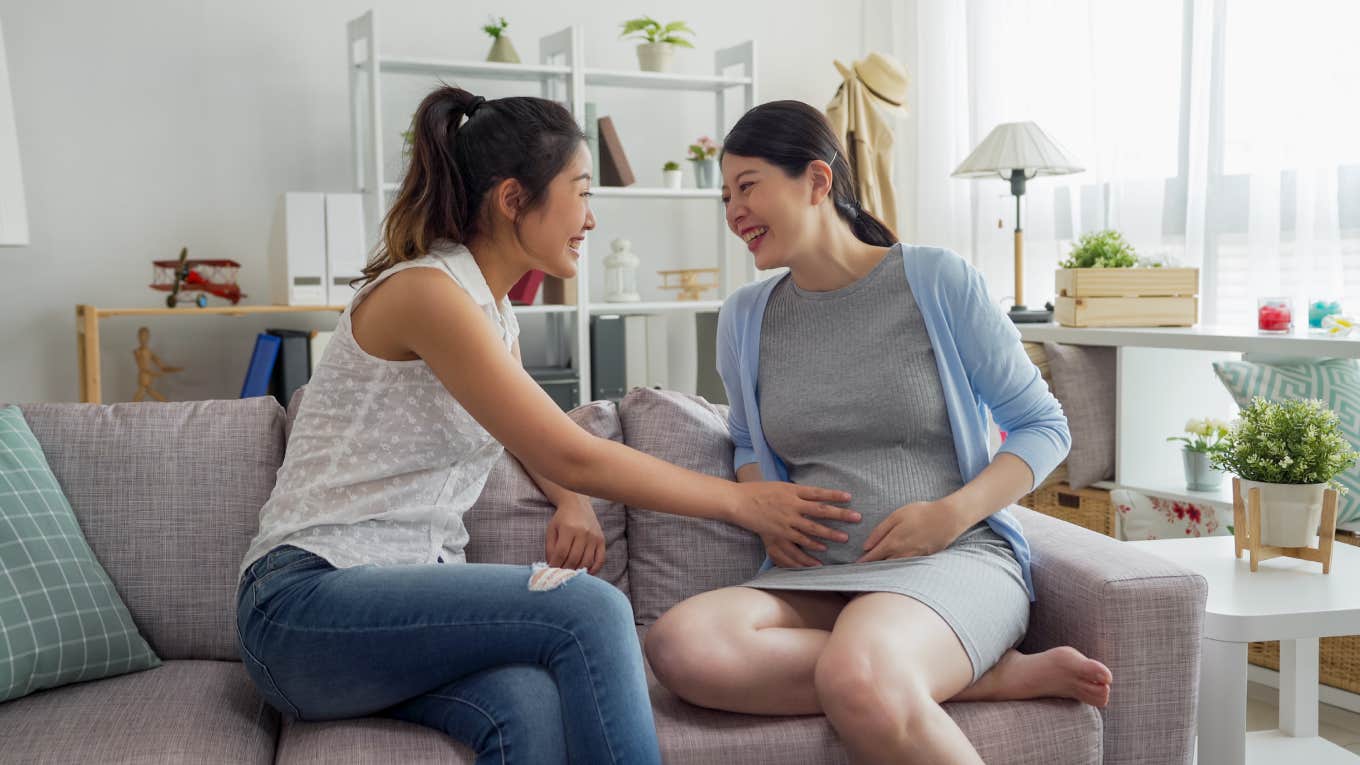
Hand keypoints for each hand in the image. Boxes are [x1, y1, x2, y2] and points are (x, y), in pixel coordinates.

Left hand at [545, 496, 604, 573]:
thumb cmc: (562, 519)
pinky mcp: (601, 540)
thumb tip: (552, 566)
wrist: (577, 504)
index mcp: (568, 528)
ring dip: (577, 571)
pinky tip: (585, 572)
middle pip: (574, 558)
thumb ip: (550, 548)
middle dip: (565, 570)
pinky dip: (594, 569)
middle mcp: (583, 532)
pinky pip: (600, 559)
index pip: (561, 552)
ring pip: (586, 561)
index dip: (555, 565)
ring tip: (570, 574)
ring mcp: (594, 536)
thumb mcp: (551, 530)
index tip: (551, 572)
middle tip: (560, 575)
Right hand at [732, 482, 859, 568]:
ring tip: (844, 538)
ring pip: (812, 528)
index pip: (818, 492)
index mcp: (792, 491)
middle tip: (856, 518)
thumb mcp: (780, 487)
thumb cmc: (758, 492)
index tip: (849, 496)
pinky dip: (811, 547)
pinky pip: (798, 542)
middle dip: (840, 515)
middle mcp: (792, 505)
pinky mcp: (779, 533)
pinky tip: (822, 551)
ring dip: (829, 534)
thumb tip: (814, 497)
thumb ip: (797, 493)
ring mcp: (786, 520)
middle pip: (820, 510)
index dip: (834, 494)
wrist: (738, 501)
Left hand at [857, 499, 964, 562]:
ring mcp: (913, 558)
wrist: (948, 519)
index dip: (863, 562)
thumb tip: (866, 546)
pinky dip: (898, 569)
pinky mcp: (923, 559)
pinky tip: (894, 568)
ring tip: (875, 572)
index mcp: (893, 542)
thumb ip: (880, 531)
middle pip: (883, 565)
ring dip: (884, 570)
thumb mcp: (897, 516)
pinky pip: (906, 566)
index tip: (855, 567)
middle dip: (872, 569)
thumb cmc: (921, 513)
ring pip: (894, 568)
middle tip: (862, 573)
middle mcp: (902, 554)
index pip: (874, 556)